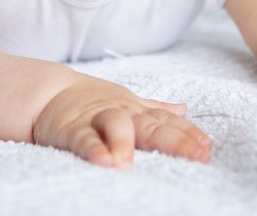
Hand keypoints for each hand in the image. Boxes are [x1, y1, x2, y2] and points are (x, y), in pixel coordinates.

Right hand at [31, 77, 211, 168]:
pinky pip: (84, 139)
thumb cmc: (93, 103)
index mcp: (137, 110)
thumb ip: (156, 109)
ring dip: (127, 143)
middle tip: (198, 155)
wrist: (48, 93)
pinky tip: (105, 162)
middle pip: (153, 126)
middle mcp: (123, 113)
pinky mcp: (72, 128)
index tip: (208, 148)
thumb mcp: (128, 103)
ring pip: (117, 126)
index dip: (189, 134)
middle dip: (177, 141)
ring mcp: (97, 119)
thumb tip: (184, 108)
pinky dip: (95, 149)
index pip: (169, 122)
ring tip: (134, 164)